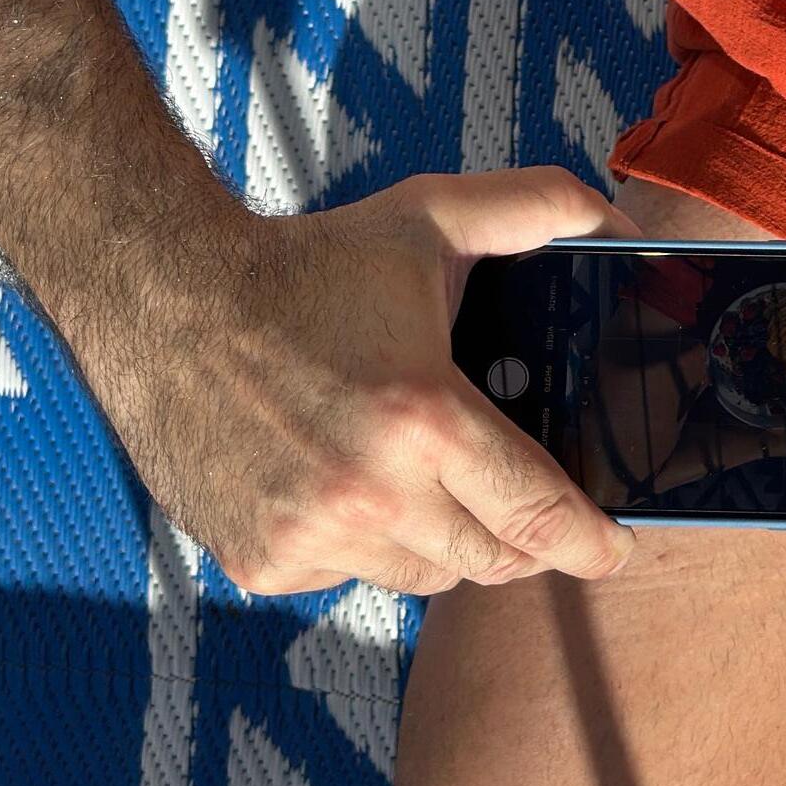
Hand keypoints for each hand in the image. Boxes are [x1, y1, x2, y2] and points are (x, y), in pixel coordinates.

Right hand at [77, 168, 640, 595]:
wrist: (163, 298)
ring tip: (432, 481)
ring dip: (445, 543)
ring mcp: (311, 536)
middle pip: (491, 560)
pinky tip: (348, 484)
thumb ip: (540, 208)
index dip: (590, 543)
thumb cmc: (310, 261)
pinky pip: (351, 577)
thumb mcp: (432, 216)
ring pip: (425, 576)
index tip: (614, 550)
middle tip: (525, 506)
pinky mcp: (262, 560)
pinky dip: (365, 545)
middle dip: (523, 539)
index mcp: (426, 420)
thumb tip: (622, 226)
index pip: (539, 514)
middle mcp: (371, 493)